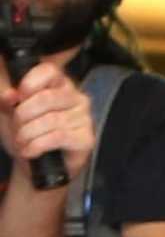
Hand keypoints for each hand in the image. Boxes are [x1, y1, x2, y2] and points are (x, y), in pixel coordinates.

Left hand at [0, 60, 93, 181]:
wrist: (38, 166)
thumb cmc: (28, 134)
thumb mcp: (10, 114)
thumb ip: (6, 102)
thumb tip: (9, 95)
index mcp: (58, 84)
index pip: (49, 71)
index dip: (29, 83)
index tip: (17, 99)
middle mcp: (76, 97)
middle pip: (46, 98)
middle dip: (23, 115)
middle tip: (16, 127)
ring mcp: (84, 118)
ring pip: (50, 120)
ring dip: (28, 133)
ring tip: (21, 142)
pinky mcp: (86, 138)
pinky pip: (58, 137)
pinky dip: (38, 145)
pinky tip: (29, 150)